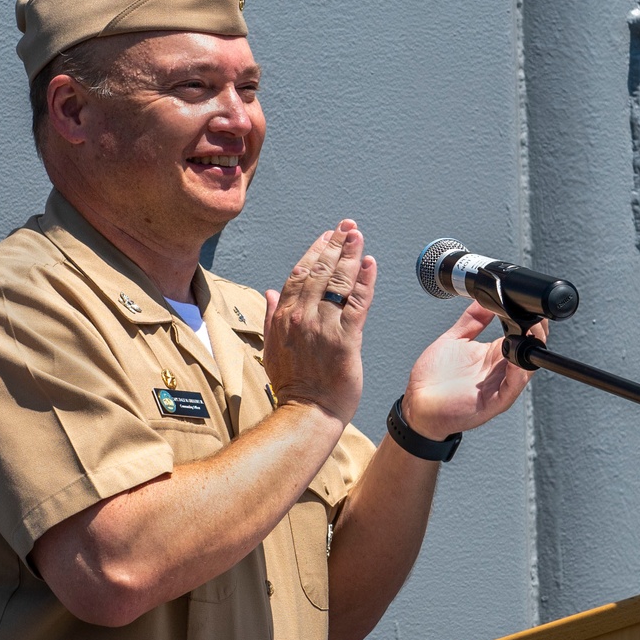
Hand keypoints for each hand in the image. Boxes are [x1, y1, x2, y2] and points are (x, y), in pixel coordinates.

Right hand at [263, 221, 376, 425]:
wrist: (306, 413)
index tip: (326, 237)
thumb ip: (271, 316)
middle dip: (335, 245)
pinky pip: (358, 303)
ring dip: (350, 255)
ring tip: (358, 236)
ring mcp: (324, 326)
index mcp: (284, 317)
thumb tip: (268, 293)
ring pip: (339, 282)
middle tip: (346, 227)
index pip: (299, 274)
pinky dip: (365, 281)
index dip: (314, 252)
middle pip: (320, 271)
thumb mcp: (272, 347)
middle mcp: (303, 316)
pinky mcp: (346, 339)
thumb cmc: (292, 385)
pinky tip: (370, 263)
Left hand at [400, 303, 546, 440]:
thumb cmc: (434, 378)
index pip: (521, 336)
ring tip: (527, 335)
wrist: (418, 403)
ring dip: (529, 352)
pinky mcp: (492, 402)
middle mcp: (499, 370)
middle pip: (528, 351)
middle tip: (533, 319)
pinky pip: (511, 388)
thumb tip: (484, 298)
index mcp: (494, 355)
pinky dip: (517, 375)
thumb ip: (471, 320)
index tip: (526, 306)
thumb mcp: (454, 340)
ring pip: (525, 369)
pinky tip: (516, 362)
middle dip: (535, 334)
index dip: (528, 322)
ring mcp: (497, 386)